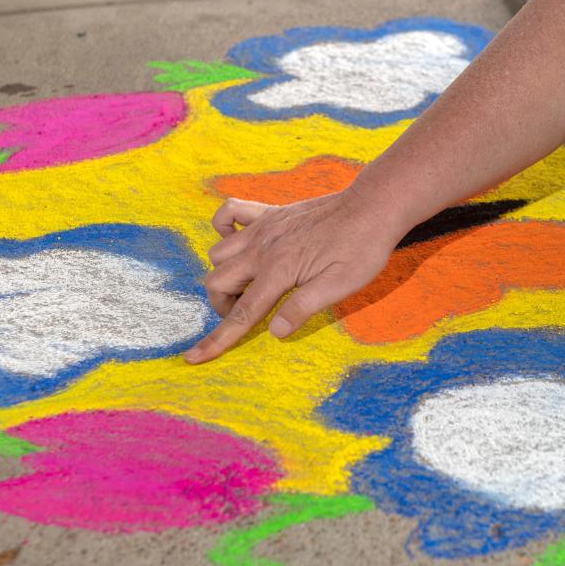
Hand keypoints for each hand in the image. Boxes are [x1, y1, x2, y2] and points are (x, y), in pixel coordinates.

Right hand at [183, 189, 402, 363]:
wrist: (372, 207)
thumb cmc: (361, 249)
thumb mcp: (340, 286)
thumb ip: (303, 307)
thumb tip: (274, 331)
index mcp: (279, 271)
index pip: (241, 313)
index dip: (216, 340)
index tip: (192, 358)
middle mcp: (263, 248)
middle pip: (217, 281)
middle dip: (223, 304)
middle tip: (250, 310)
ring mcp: (263, 227)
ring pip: (218, 253)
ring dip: (224, 273)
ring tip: (251, 283)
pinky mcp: (270, 213)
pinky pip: (228, 213)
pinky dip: (224, 229)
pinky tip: (242, 243)